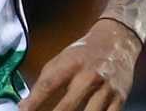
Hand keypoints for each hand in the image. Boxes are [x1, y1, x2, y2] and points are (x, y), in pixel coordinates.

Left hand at [17, 19, 140, 110]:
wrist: (117, 41)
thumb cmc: (84, 53)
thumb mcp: (61, 59)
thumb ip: (45, 82)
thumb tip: (26, 105)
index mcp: (71, 64)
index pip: (48, 85)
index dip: (34, 102)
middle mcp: (89, 76)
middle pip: (68, 106)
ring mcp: (106, 89)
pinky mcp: (120, 98)